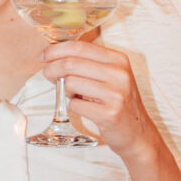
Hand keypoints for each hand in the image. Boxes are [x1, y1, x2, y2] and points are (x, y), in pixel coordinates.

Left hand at [40, 38, 157, 160]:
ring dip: (64, 90)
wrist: (137, 133)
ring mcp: (116, 95)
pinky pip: (75, 105)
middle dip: (52, 68)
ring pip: (71, 83)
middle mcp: (119, 74)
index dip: (56, 50)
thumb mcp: (111, 75)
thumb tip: (53, 54)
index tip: (43, 56)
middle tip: (48, 75)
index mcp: (118, 60)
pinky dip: (72, 106)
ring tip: (74, 94)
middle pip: (71, 63)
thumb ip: (87, 62)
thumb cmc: (118, 101)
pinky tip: (83, 108)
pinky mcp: (110, 114)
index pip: (80, 47)